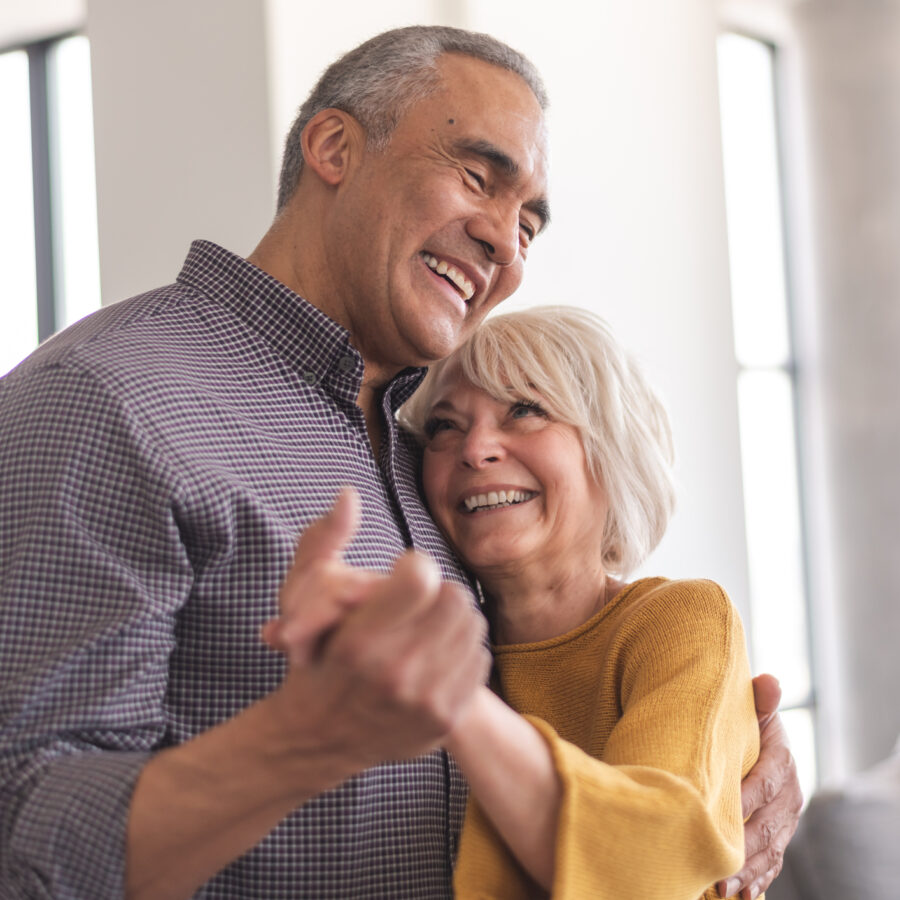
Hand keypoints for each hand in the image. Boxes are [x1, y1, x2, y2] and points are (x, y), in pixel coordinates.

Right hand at [265, 488, 490, 779]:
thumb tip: (349, 494)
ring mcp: (425, 701)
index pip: (422, 578)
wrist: (319, 741)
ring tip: (426, 624)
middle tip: (418, 598)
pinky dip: (462, 649)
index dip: (414, 567)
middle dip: (436, 590)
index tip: (402, 574)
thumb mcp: (300, 601)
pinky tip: (436, 653)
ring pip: (472, 624)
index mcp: (359, 643)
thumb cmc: (313, 661)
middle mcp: (395, 674)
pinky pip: (480, 658)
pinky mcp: (446, 717)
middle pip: (454, 596)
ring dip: (452, 617)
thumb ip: (322, 541)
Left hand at [718, 674, 803, 898]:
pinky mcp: (776, 838)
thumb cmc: (741, 722)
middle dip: (744, 849)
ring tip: (723, 888)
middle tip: (718, 867)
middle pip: (767, 825)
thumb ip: (759, 699)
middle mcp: (788, 795)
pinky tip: (742, 895)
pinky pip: (771, 863)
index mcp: (781, 761)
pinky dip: (758, 879)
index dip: (744, 801)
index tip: (718, 815)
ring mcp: (784, 820)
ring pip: (769, 850)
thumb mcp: (749, 707)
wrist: (748, 738)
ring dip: (748, 871)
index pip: (764, 783)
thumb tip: (770, 681)